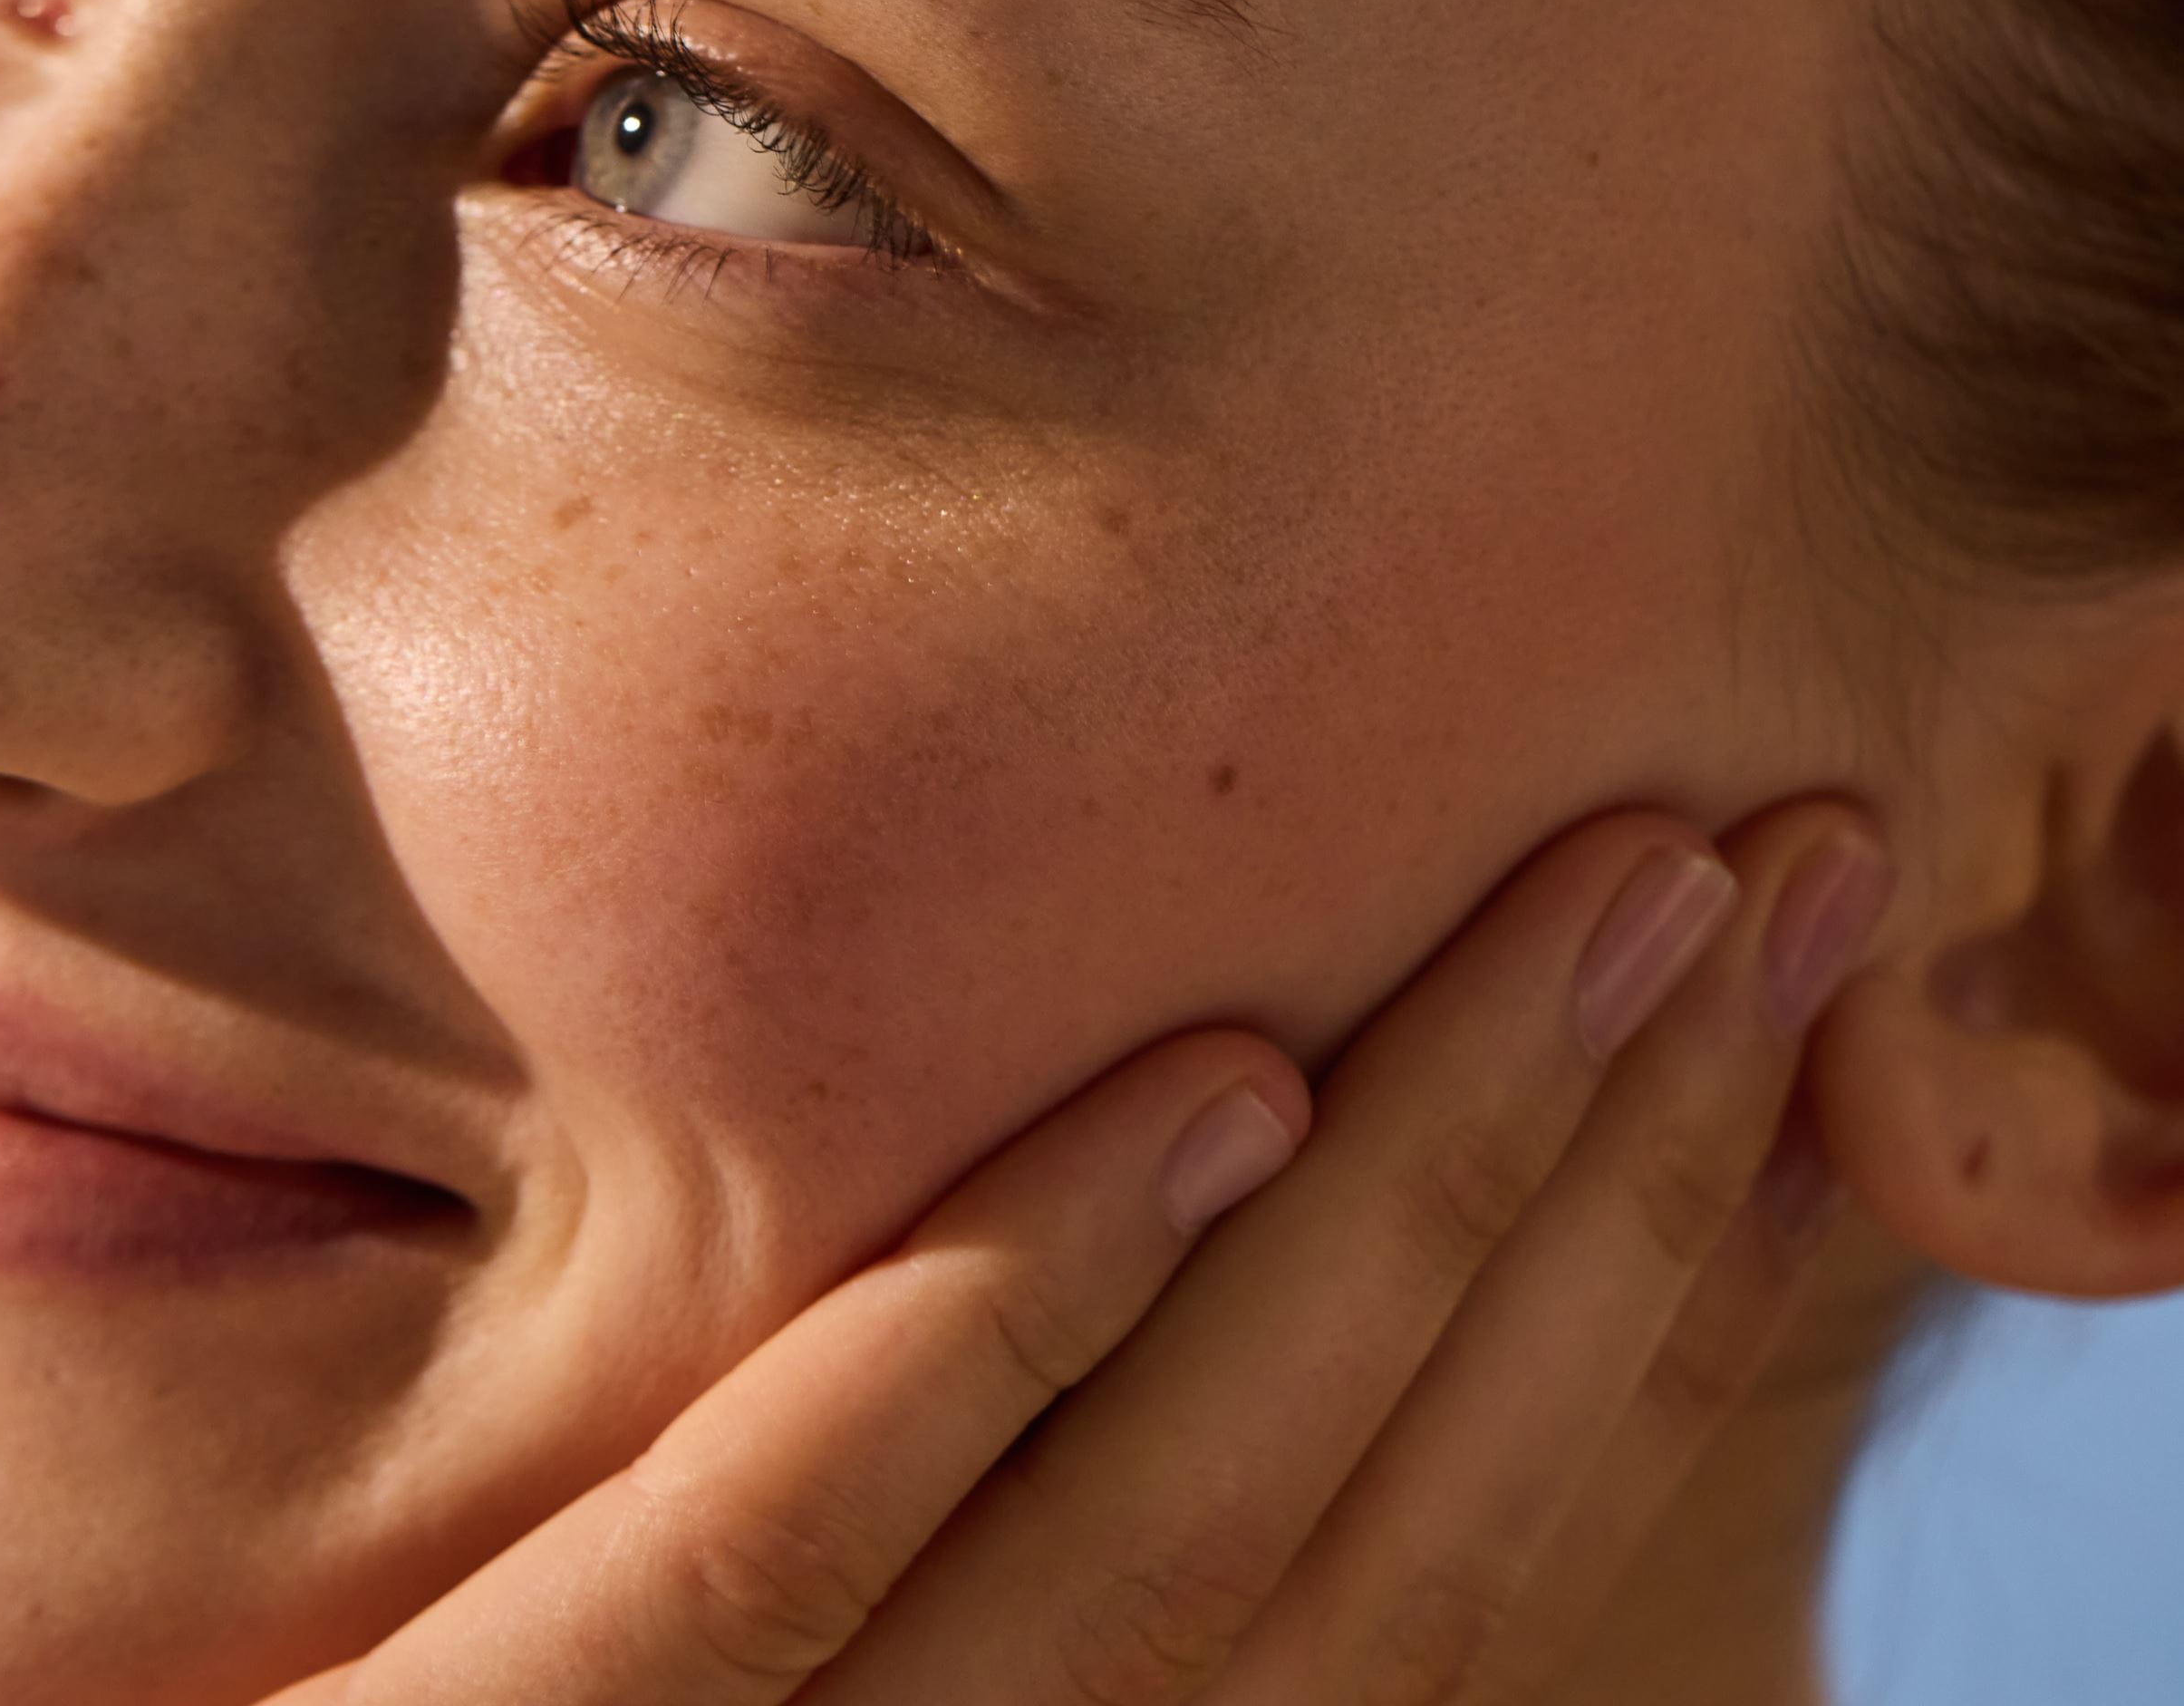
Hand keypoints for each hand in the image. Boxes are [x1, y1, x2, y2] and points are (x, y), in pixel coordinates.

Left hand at [261, 800, 1888, 1705]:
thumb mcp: (777, 1606)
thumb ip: (969, 1473)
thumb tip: (1225, 1140)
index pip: (1404, 1548)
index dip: (1612, 1266)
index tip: (1732, 975)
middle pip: (1340, 1520)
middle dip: (1576, 1179)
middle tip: (1729, 862)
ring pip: (1135, 1556)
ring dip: (1372, 1217)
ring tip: (1552, 938)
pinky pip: (736, 1599)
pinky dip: (974, 1349)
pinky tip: (1182, 1097)